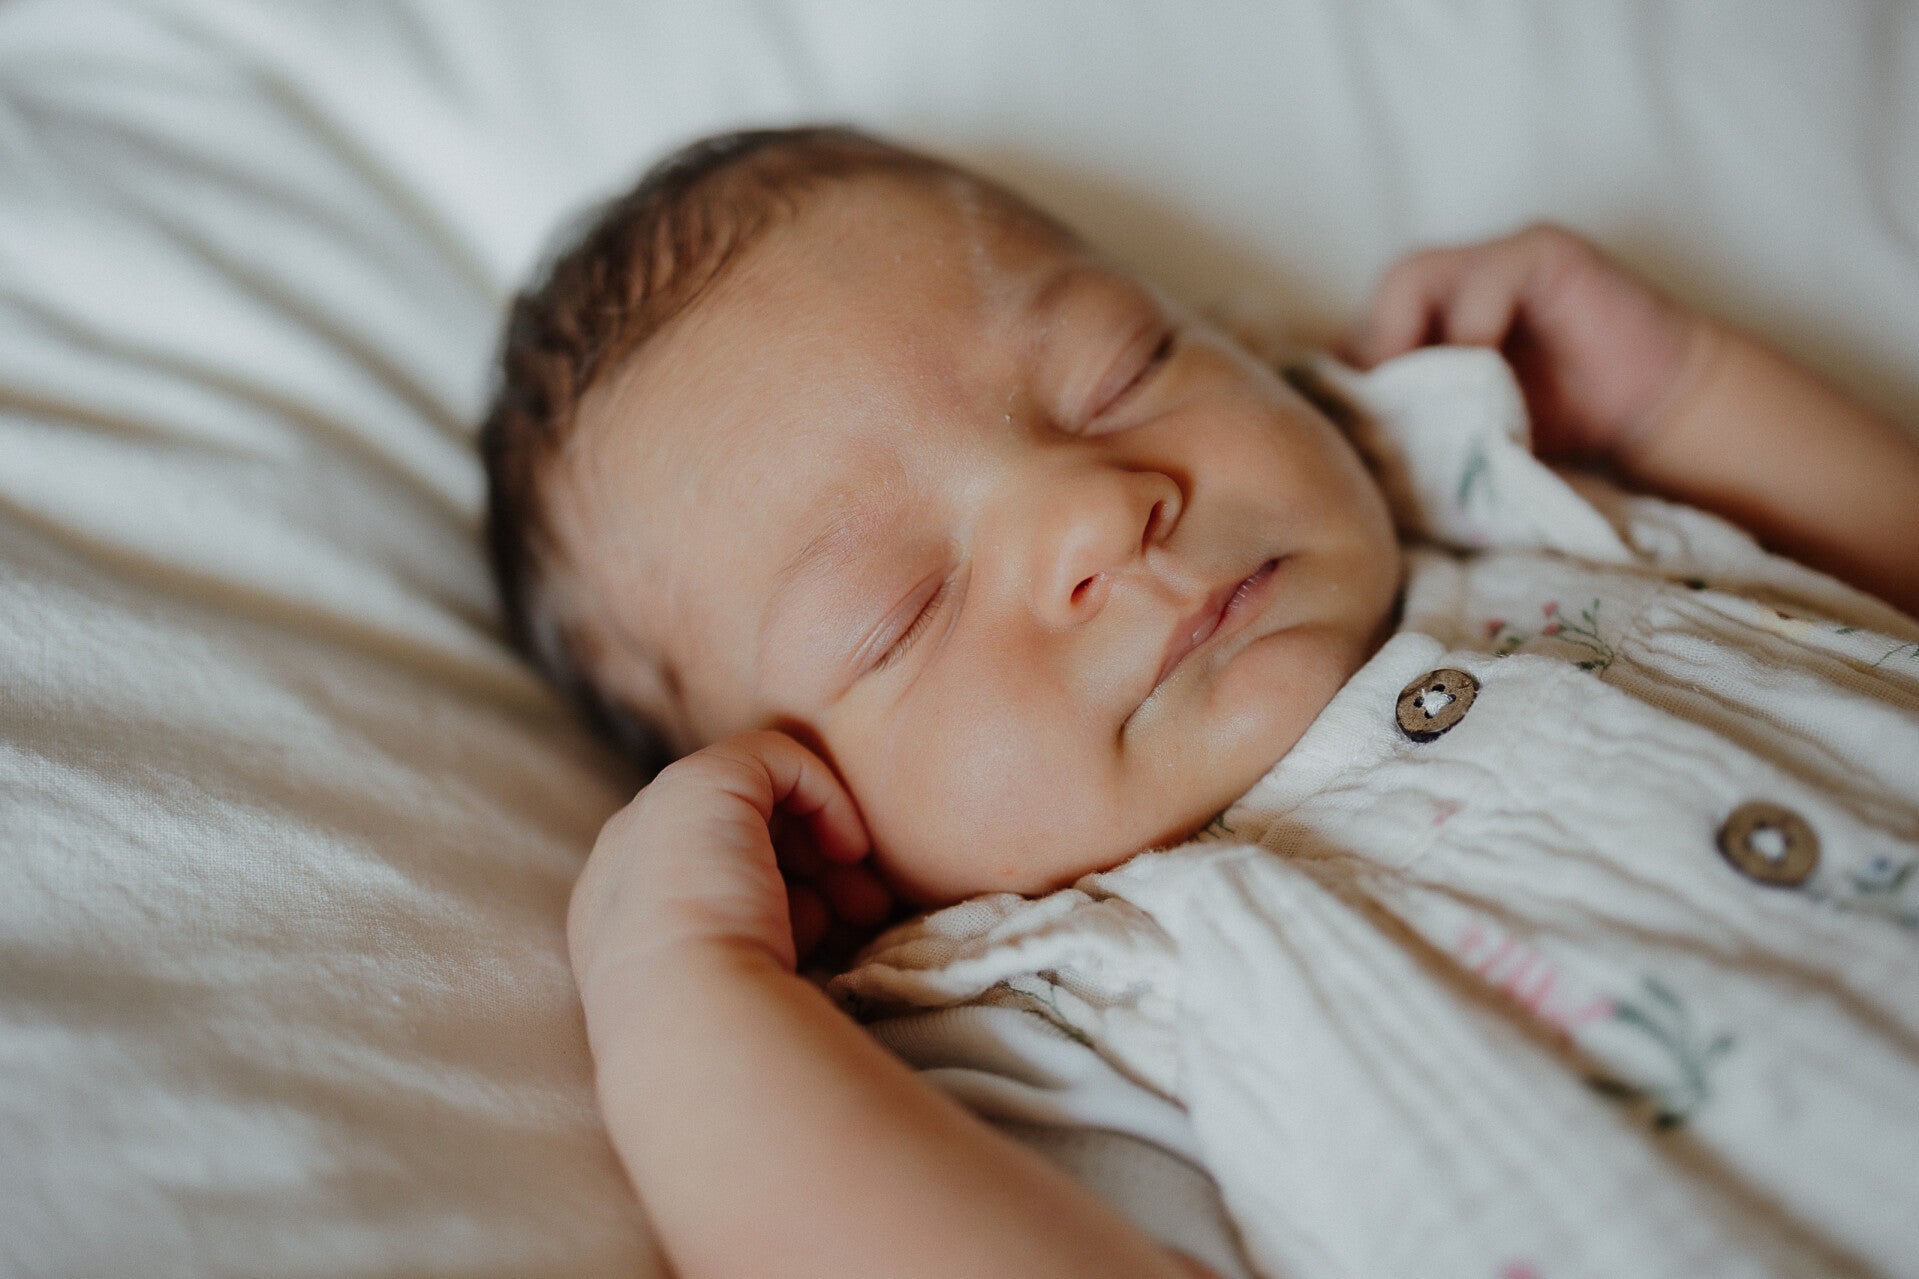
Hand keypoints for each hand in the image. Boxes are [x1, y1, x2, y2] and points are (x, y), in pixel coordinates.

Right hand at [567, 731, 891, 988]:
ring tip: (870, 905)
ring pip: (759, 802)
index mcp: (622, 923)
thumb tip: (810, 915)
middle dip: (813, 870)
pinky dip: (824, 796)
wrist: (691, 1020)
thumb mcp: (739, 982)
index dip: (782, 900)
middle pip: (738, 839)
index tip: (831, 941)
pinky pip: (775, 758)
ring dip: (825, 847)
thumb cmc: (725, 1033)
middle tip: (868, 914)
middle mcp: (628, 862)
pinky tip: (849, 851)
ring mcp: (654, 815)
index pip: (713, 883)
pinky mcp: (698, 781)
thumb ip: (760, 937)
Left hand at [1346, 224, 1710, 465]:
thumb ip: (1414, 431)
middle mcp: (1454, 280)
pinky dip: (1474, 328)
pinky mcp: (1542, 251)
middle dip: (1374, 360)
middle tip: (1387, 416)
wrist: (1654, 409)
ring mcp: (1496, 259)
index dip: (1350, 382)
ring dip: (1409, 340)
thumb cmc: (1560, 428)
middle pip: (1375, 300)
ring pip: (1411, 276)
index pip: (1357, 334)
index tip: (1359, 437)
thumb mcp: (1468, 438)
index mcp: (1427, 322)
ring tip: (1429, 397)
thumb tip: (1349, 460)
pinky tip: (1488, 377)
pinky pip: (1486, 276)